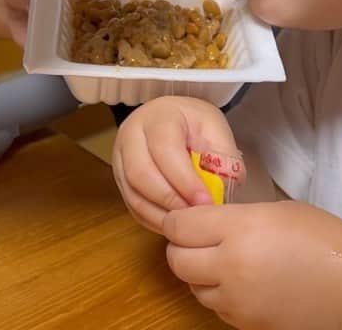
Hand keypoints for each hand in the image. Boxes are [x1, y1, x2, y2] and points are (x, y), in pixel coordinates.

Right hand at [111, 95, 242, 233]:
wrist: (172, 118)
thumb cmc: (194, 124)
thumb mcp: (215, 129)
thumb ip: (221, 156)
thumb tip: (220, 191)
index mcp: (158, 116)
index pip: (164, 148)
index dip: (185, 179)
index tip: (206, 201)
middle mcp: (131, 134)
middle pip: (140, 173)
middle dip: (170, 200)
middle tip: (196, 217)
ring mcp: (120, 156)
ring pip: (132, 193)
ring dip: (160, 214)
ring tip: (187, 224)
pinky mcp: (119, 177)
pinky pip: (131, 205)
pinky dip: (152, 219)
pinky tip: (173, 224)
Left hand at [164, 201, 341, 329]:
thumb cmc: (323, 238)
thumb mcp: (274, 210)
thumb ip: (234, 216)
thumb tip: (205, 221)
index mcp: (238, 230)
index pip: (179, 226)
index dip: (177, 219)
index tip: (185, 216)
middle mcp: (230, 267)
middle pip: (177, 259)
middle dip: (180, 247)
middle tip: (195, 237)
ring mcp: (238, 302)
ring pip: (193, 287)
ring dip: (197, 272)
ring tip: (218, 259)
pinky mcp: (248, 325)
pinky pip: (216, 307)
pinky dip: (218, 293)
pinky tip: (238, 281)